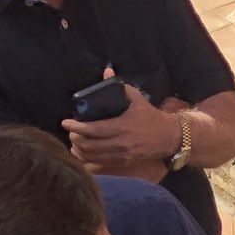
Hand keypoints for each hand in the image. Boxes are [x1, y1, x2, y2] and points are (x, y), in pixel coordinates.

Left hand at [63, 78, 179, 172]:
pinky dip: (87, 158)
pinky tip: (81, 152)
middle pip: (90, 145)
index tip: (66, 122)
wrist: (168, 138)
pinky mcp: (123, 162)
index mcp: (123, 126)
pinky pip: (100, 163)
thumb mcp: (137, 98)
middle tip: (70, 131)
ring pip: (93, 156)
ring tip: (73, 141)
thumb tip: (107, 71)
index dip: (77, 127)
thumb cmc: (150, 116)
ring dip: (79, 149)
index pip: (94, 129)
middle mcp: (121, 143)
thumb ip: (119, 86)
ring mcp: (122, 155)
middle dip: (75, 138)